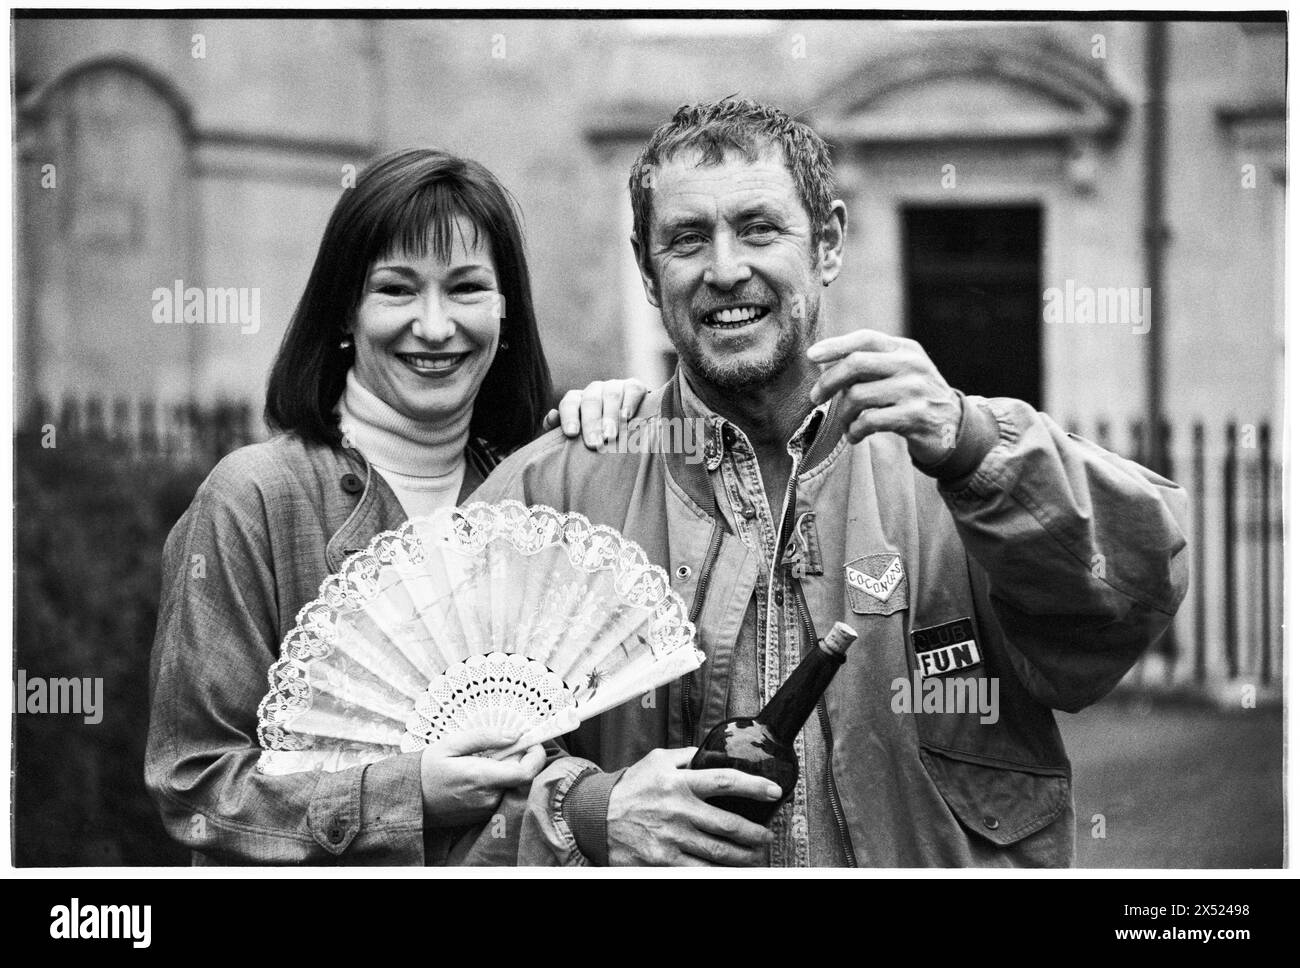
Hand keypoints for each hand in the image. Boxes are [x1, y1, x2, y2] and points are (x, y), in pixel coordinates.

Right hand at [419, 728, 545, 826]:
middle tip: (507, 745)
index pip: (526, 772)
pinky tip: (483, 773)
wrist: (409, 799)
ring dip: (510, 770)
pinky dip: (501, 781)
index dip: (536, 756)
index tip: (533, 741)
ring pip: (513, 786)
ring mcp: (486, 809)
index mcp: (481, 777)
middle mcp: (488, 797)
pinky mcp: (483, 815)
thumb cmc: (428, 768)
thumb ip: (486, 737)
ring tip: (489, 759)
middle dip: (521, 759)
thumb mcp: (452, 743)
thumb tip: (515, 734)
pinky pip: (502, 795)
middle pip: (522, 777)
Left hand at [542, 378, 649, 448]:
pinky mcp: (635, 387)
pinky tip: (627, 417)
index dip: (569, 417)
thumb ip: (559, 429)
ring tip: (610, 436)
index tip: (572, 434)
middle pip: (591, 400)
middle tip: (594, 444)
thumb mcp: (579, 434)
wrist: (632, 431)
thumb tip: (551, 416)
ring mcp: (615, 386)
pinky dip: (629, 402)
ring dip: (610, 415)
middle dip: (592, 423)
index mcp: (578, 400)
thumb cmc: (598, 437)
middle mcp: (595, 390)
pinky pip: (632, 390)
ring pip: (611, 395)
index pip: (570, 402)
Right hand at [606, 747, 777, 866]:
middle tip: (766, 836)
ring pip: (718, 853)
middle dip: (754, 833)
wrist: (595, 816)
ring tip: (754, 856)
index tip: (774, 791)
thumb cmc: (629, 788)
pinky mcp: (662, 862)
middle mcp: (678, 811)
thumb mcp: (656, 761)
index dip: (754, 786)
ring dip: (743, 857)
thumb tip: (711, 753)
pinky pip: (697, 871)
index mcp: (678, 783)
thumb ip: (686, 757)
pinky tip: (729, 871)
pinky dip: (718, 873)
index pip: (725, 781)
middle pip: (728, 825)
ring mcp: (670, 839)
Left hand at [808, 330, 961, 464]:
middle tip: (815, 397)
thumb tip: (826, 364)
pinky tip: (855, 436)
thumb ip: (872, 364)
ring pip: (858, 396)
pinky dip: (855, 431)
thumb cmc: (916, 398)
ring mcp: (915, 389)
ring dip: (842, 414)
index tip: (811, 355)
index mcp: (905, 349)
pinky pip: (869, 421)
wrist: (955, 427)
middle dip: (828, 381)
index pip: (865, 338)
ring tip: (844, 424)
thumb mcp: (902, 372)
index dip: (835, 345)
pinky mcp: (915, 416)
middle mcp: (911, 364)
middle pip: (856, 364)